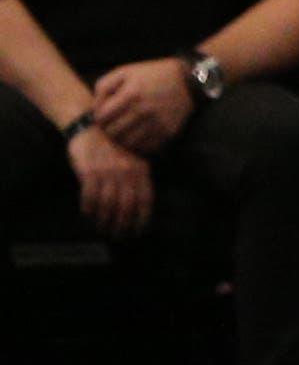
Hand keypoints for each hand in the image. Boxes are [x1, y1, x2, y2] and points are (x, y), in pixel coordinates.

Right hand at [69, 123, 155, 239]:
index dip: (142, 219)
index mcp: (140, 168)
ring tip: (101, 228)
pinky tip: (87, 214)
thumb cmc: (111, 148)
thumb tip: (137, 209)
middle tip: (115, 235)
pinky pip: (90, 200)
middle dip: (121, 226)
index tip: (136, 232)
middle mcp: (126, 171)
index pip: (145, 199)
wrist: (90, 128)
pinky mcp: (90, 173)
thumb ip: (135, 179)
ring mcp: (108, 172)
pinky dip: (88, 211)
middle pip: (126, 208)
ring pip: (107, 207)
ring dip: (103, 221)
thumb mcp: (130, 160)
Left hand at [90, 57, 194, 154]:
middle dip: (108, 131)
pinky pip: (143, 148)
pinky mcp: (166, 133)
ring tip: (123, 132)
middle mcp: (142, 110)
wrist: (188, 79)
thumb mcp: (126, 71)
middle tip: (111, 126)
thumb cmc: (152, 75)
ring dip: (121, 140)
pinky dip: (137, 145)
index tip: (103, 116)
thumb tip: (93, 108)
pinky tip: (137, 135)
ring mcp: (155, 124)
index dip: (98, 118)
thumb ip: (104, 86)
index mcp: (131, 93)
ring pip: (126, 144)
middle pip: (112, 134)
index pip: (101, 117)